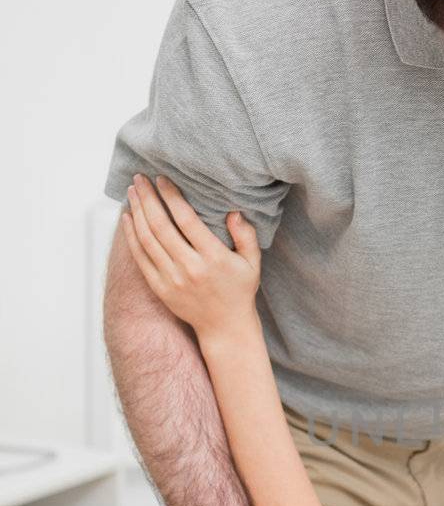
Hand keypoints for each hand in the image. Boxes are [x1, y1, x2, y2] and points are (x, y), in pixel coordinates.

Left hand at [121, 172, 259, 339]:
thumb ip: (245, 235)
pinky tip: (128, 218)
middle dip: (148, 198)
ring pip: (147, 239)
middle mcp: (190, 268)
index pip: (186, 219)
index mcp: (213, 258)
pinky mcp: (160, 288)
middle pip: (160, 226)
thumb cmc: (240, 291)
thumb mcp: (252, 262)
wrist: (225, 327)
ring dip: (137, 212)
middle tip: (139, 178)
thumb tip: (233, 211)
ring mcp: (172, 279)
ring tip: (132, 192)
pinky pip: (141, 257)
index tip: (162, 179)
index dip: (171, 196)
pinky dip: (131, 236)